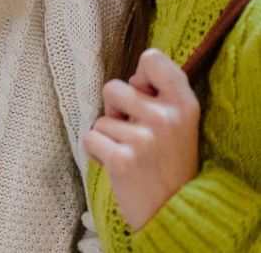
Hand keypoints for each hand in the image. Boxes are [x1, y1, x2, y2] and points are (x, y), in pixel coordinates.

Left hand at [82, 48, 200, 230]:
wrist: (175, 214)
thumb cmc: (169, 161)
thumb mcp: (180, 123)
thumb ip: (160, 94)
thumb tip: (133, 76)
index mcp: (184, 104)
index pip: (152, 59)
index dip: (140, 75)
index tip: (144, 94)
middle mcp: (165, 118)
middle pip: (112, 87)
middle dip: (115, 109)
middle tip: (134, 133)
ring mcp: (144, 139)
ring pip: (100, 118)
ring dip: (108, 136)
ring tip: (130, 154)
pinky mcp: (122, 160)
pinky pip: (90, 138)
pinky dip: (96, 152)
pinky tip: (116, 166)